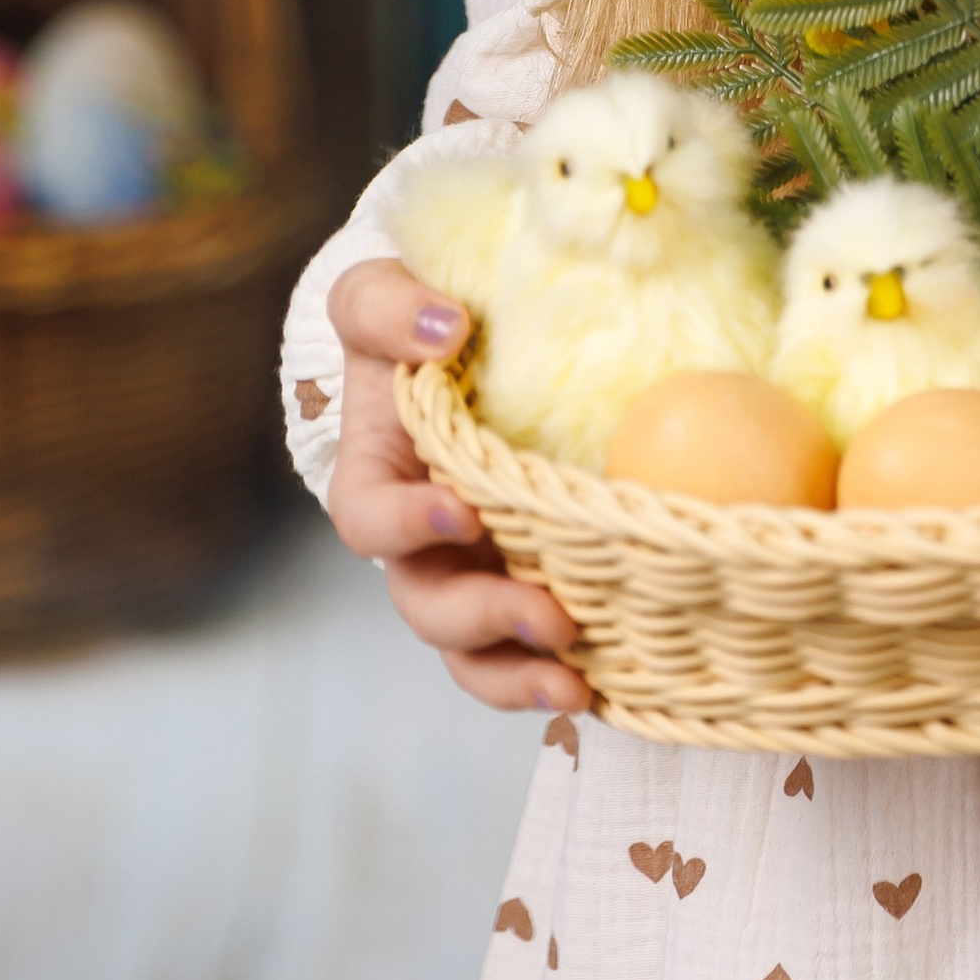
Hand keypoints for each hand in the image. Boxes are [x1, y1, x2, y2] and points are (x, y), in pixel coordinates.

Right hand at [326, 258, 589, 712]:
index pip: (368, 520)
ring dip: (519, 673)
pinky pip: (531, 647)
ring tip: (576, 681)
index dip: (406, 526)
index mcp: (376, 478)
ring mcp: (474, 570)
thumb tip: (446, 328)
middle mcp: (420, 541)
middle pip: (428, 604)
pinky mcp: (529, 581)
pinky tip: (611, 683)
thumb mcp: (379, 296)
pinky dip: (559, 671)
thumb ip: (391, 307)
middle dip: (484, 618)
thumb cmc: (409, 318)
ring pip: (475, 651)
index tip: (462, 509)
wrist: (457, 338)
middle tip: (546, 613)